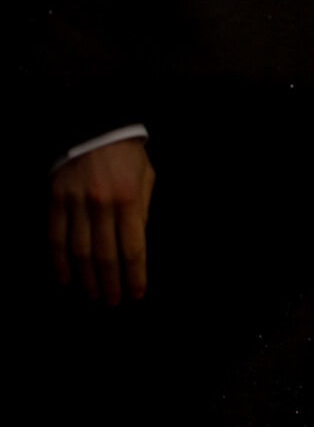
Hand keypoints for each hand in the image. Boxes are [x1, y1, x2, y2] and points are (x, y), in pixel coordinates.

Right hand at [49, 138, 155, 304]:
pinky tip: (65, 278)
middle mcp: (101, 204)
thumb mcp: (146, 178)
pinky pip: (55, 237)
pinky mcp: (55, 199)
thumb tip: (135, 248)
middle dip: (111, 283)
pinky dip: (59, 261)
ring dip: (86, 278)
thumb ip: (141, 212)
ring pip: (79, 251)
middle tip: (112, 302)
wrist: (95, 123)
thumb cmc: (126, 154)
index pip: (133, 248)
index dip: (135, 276)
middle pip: (106, 255)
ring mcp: (75, 202)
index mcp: (129, 199)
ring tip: (92, 295)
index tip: (136, 294)